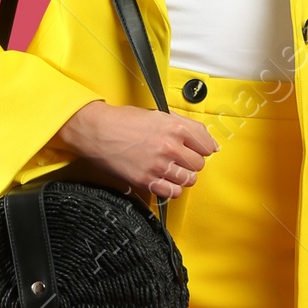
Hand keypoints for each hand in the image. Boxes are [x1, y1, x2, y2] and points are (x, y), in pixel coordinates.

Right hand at [55, 99, 217, 199]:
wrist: (97, 131)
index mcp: (175, 127)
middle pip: (199, 164)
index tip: (197, 149)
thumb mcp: (158, 114)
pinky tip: (164, 179)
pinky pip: (174, 192)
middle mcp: (169, 147)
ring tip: (170, 168)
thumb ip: (186, 126)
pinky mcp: (147, 180)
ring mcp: (158, 165)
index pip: (207, 145)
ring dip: (182, 175)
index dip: (203, 148)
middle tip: (179, 157)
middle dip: (191, 161)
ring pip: (189, 179)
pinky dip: (172, 188)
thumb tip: (210, 142)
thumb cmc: (124, 121)